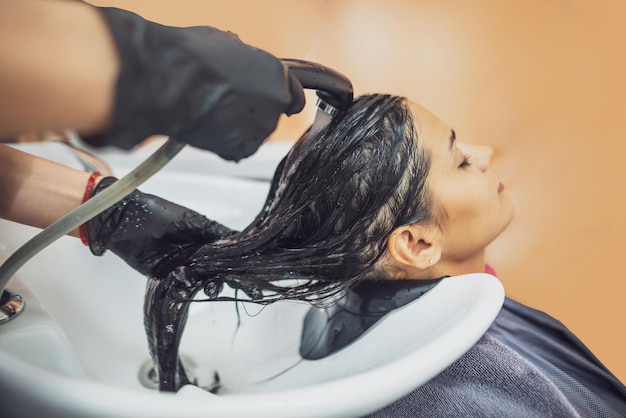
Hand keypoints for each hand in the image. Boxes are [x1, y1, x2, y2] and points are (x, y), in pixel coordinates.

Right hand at [83, 7, 304, 160]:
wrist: (167, 82)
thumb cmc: (188, 58)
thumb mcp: (221, 42)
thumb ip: (240, 55)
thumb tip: (236, 53)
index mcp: (276, 73)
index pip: (294, 97)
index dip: (280, 102)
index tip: (276, 106)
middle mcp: (275, 102)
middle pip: (269, 116)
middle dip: (251, 113)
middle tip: (224, 105)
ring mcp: (260, 127)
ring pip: (253, 134)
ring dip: (237, 129)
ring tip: (210, 115)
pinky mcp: (241, 148)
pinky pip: (237, 150)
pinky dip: (224, 144)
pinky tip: (207, 129)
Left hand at [85, 177, 234, 278]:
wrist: (125, 220)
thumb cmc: (159, 213)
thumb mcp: (191, 220)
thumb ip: (214, 231)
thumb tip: (239, 239)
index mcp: (204, 240)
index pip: (224, 254)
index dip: (234, 264)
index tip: (244, 272)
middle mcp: (195, 255)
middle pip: (214, 272)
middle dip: (220, 279)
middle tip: (220, 283)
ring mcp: (180, 267)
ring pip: (199, 281)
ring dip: (205, 286)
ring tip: (207, 287)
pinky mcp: (164, 277)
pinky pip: (179, 287)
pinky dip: (185, 290)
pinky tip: (187, 290)